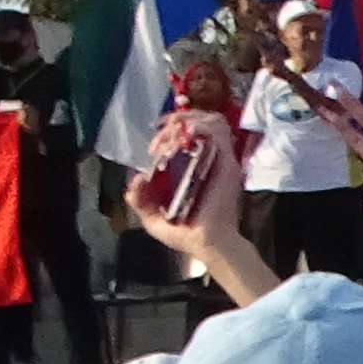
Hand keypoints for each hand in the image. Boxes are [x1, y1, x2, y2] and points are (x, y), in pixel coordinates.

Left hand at [132, 113, 247, 263]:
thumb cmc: (184, 234)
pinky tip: (184, 134)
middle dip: (176, 121)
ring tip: (170, 132)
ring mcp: (221, 159)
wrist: (207, 244)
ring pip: (212, 120)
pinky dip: (201, 126)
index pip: (190, 133)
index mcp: (194, 168)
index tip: (154, 142)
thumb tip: (135, 178)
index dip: (171, 129)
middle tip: (160, 136)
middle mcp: (210, 160)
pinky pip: (219, 133)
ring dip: (188, 119)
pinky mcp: (227, 162)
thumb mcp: (152, 217)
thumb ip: (140, 200)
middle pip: (201, 121)